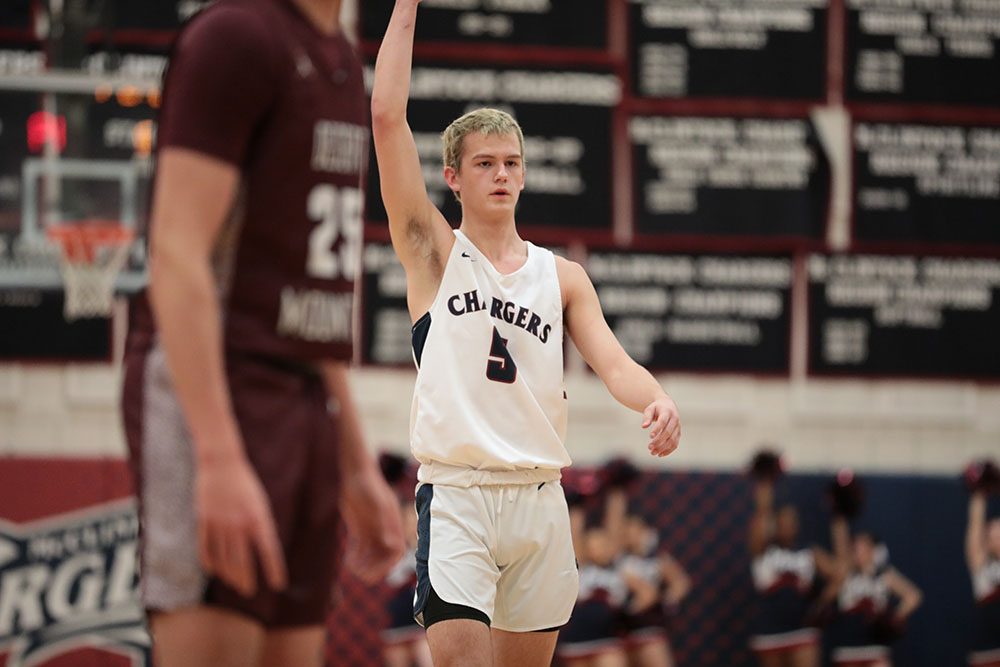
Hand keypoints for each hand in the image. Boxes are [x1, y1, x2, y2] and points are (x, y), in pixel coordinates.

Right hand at [195, 455, 287, 596]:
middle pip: (243, 561)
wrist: (222, 462)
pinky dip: (210, 563)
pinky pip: (205, 549)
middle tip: (249, 592)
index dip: (275, 569)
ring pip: (224, 558)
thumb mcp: (260, 503)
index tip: (279, 585)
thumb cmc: (245, 484)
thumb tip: (262, 550)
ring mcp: (219, 523)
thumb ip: (261, 526)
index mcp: (258, 517)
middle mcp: (239, 523)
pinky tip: (214, 571)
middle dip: (247, 580)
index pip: (269, 550)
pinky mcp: (203, 520)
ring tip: (234, 583)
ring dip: (229, 575)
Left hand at [341, 469, 404, 583]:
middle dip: (374, 568)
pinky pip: (359, 547)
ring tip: (352, 569)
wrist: (354, 471)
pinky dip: (355, 556)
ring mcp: (371, 528)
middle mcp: (384, 528)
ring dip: (364, 564)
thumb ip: (382, 521)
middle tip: (361, 577)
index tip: (376, 574)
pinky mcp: (359, 527)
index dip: (388, 565)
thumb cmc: (365, 483)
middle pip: (383, 555)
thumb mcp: (374, 501)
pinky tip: (347, 561)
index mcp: (392, 523)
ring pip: (371, 553)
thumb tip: (390, 543)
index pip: (396, 551)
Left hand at [642, 394, 679, 456]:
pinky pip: (675, 444)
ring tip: (652, 453)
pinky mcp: (678, 433)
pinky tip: (660, 454)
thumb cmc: (656, 408)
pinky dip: (668, 450)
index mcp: (667, 412)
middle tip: (649, 447)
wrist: (668, 405)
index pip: (663, 421)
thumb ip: (647, 417)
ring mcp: (678, 427)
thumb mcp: (650, 409)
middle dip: (658, 441)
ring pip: (672, 440)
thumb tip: (644, 427)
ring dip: (663, 448)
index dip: (657, 429)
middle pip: (668, 432)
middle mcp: (675, 420)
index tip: (650, 437)